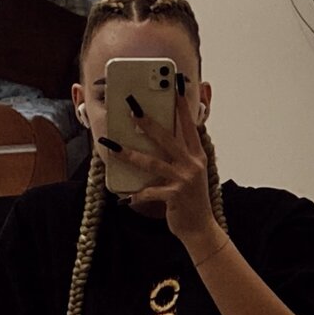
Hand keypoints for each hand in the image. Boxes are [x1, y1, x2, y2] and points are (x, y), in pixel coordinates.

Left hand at [103, 91, 220, 249]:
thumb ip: (180, 157)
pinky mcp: (175, 196)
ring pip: (152, 162)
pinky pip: (150, 192)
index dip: (181, 105)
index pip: (188, 125)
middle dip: (147, 122)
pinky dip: (137, 196)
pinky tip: (126, 198)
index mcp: (197, 155)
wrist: (200, 228)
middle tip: (131, 108)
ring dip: (130, 153)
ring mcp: (184, 179)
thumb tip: (158, 140)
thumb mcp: (190, 174)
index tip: (174, 86)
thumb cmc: (191, 200)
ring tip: (113, 146)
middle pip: (166, 137)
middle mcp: (192, 164)